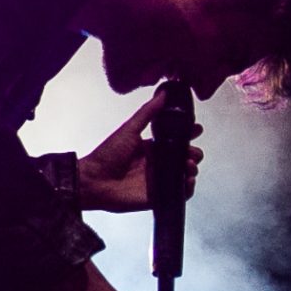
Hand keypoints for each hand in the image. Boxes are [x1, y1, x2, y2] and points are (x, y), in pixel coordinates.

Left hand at [76, 96, 201, 212]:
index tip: (196, 129)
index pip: (175, 140)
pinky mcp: (158, 196)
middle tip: (191, 152)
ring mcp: (158, 180)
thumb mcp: (129, 129)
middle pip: (183, 158)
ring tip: (188, 165)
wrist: (94, 181)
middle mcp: (156, 164)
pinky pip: (179, 194)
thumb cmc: (107, 155)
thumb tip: (163, 94)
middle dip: (193, 153)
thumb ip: (147, 112)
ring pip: (183, 175)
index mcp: (150, 148)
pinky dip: (187, 188)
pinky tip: (187, 180)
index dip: (188, 135)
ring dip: (191, 169)